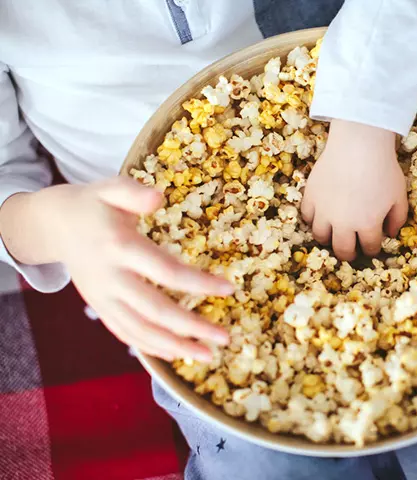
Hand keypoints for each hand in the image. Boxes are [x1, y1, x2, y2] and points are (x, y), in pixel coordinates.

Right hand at [2, 178, 231, 361]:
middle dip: (191, 327)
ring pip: (140, 330)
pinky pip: (125, 334)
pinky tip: (176, 354)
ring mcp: (103, 298)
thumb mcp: (110, 188)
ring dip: (175, 346)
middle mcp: (111, 278)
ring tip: (208, 356)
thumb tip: (158, 196)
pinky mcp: (99, 308)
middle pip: (155, 310)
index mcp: (119, 247)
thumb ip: (133, 192)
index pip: (165, 271)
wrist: (54, 225)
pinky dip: (150, 347)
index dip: (198, 283)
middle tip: (225, 339)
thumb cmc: (93, 204)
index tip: (229, 290)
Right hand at [301, 119, 407, 260]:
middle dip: (348, 254)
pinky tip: (321, 215)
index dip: (372, 249)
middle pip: (342, 251)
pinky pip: (307, 217)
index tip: (371, 246)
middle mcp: (344, 224)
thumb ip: (397, 218)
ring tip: (333, 232)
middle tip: (350, 250)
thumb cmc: (384, 169)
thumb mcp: (399, 195)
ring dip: (328, 238)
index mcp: (368, 225)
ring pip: (320, 237)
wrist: (358, 144)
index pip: (369, 248)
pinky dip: (313, 219)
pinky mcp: (311, 197)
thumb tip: (390, 234)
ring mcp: (324, 211)